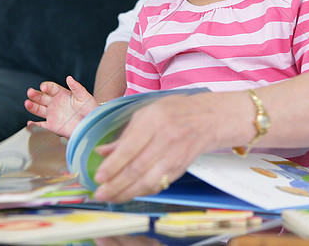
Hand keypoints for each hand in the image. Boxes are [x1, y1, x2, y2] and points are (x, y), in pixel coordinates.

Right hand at [24, 76, 96, 138]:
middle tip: (30, 92)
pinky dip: (34, 125)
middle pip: (41, 97)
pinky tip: (30, 123)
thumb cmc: (91, 110)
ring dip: (32, 106)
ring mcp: (52, 114)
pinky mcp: (52, 126)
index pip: (51, 88)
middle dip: (35, 95)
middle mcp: (55, 103)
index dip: (46, 86)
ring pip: (38, 109)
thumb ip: (77, 88)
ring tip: (27, 103)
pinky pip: (41, 126)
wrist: (92, 125)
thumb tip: (69, 78)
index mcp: (62, 94)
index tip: (43, 87)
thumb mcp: (85, 97)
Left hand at [92, 92, 225, 201]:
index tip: (98, 176)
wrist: (210, 118)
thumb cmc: (176, 111)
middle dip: (115, 184)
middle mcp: (165, 138)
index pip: (130, 147)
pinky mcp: (180, 168)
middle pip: (137, 168)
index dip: (113, 164)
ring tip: (111, 198)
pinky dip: (143, 191)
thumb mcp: (148, 113)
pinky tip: (130, 194)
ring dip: (127, 192)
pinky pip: (159, 184)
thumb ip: (125, 134)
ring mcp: (175, 155)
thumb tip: (102, 151)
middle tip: (100, 193)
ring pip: (147, 180)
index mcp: (154, 120)